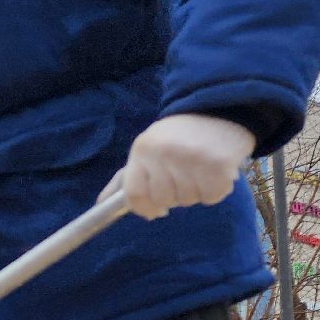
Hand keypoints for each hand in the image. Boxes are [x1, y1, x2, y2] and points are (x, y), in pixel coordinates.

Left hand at [99, 113, 254, 219]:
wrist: (217, 110)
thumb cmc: (177, 137)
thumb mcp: (145, 150)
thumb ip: (124, 179)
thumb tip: (101, 203)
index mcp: (142, 149)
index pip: (134, 194)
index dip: (144, 208)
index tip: (156, 210)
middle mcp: (164, 152)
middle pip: (163, 200)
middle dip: (174, 195)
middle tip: (184, 174)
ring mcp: (192, 158)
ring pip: (188, 200)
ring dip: (195, 191)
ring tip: (200, 169)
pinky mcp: (218, 164)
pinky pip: (211, 197)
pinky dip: (215, 190)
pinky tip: (215, 172)